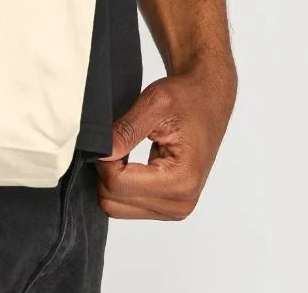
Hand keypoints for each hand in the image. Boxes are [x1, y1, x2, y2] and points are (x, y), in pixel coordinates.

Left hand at [96, 59, 236, 219]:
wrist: (208, 101)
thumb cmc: (188, 99)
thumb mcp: (155, 103)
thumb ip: (126, 131)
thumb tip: (100, 153)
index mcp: (181, 180)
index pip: (117, 184)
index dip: (103, 158)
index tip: (112, 134)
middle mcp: (181, 203)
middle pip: (113, 201)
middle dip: (106, 170)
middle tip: (120, 140)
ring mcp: (175, 209)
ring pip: (116, 206)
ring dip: (112, 178)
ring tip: (128, 149)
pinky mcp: (167, 207)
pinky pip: (126, 206)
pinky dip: (120, 184)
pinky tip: (132, 162)